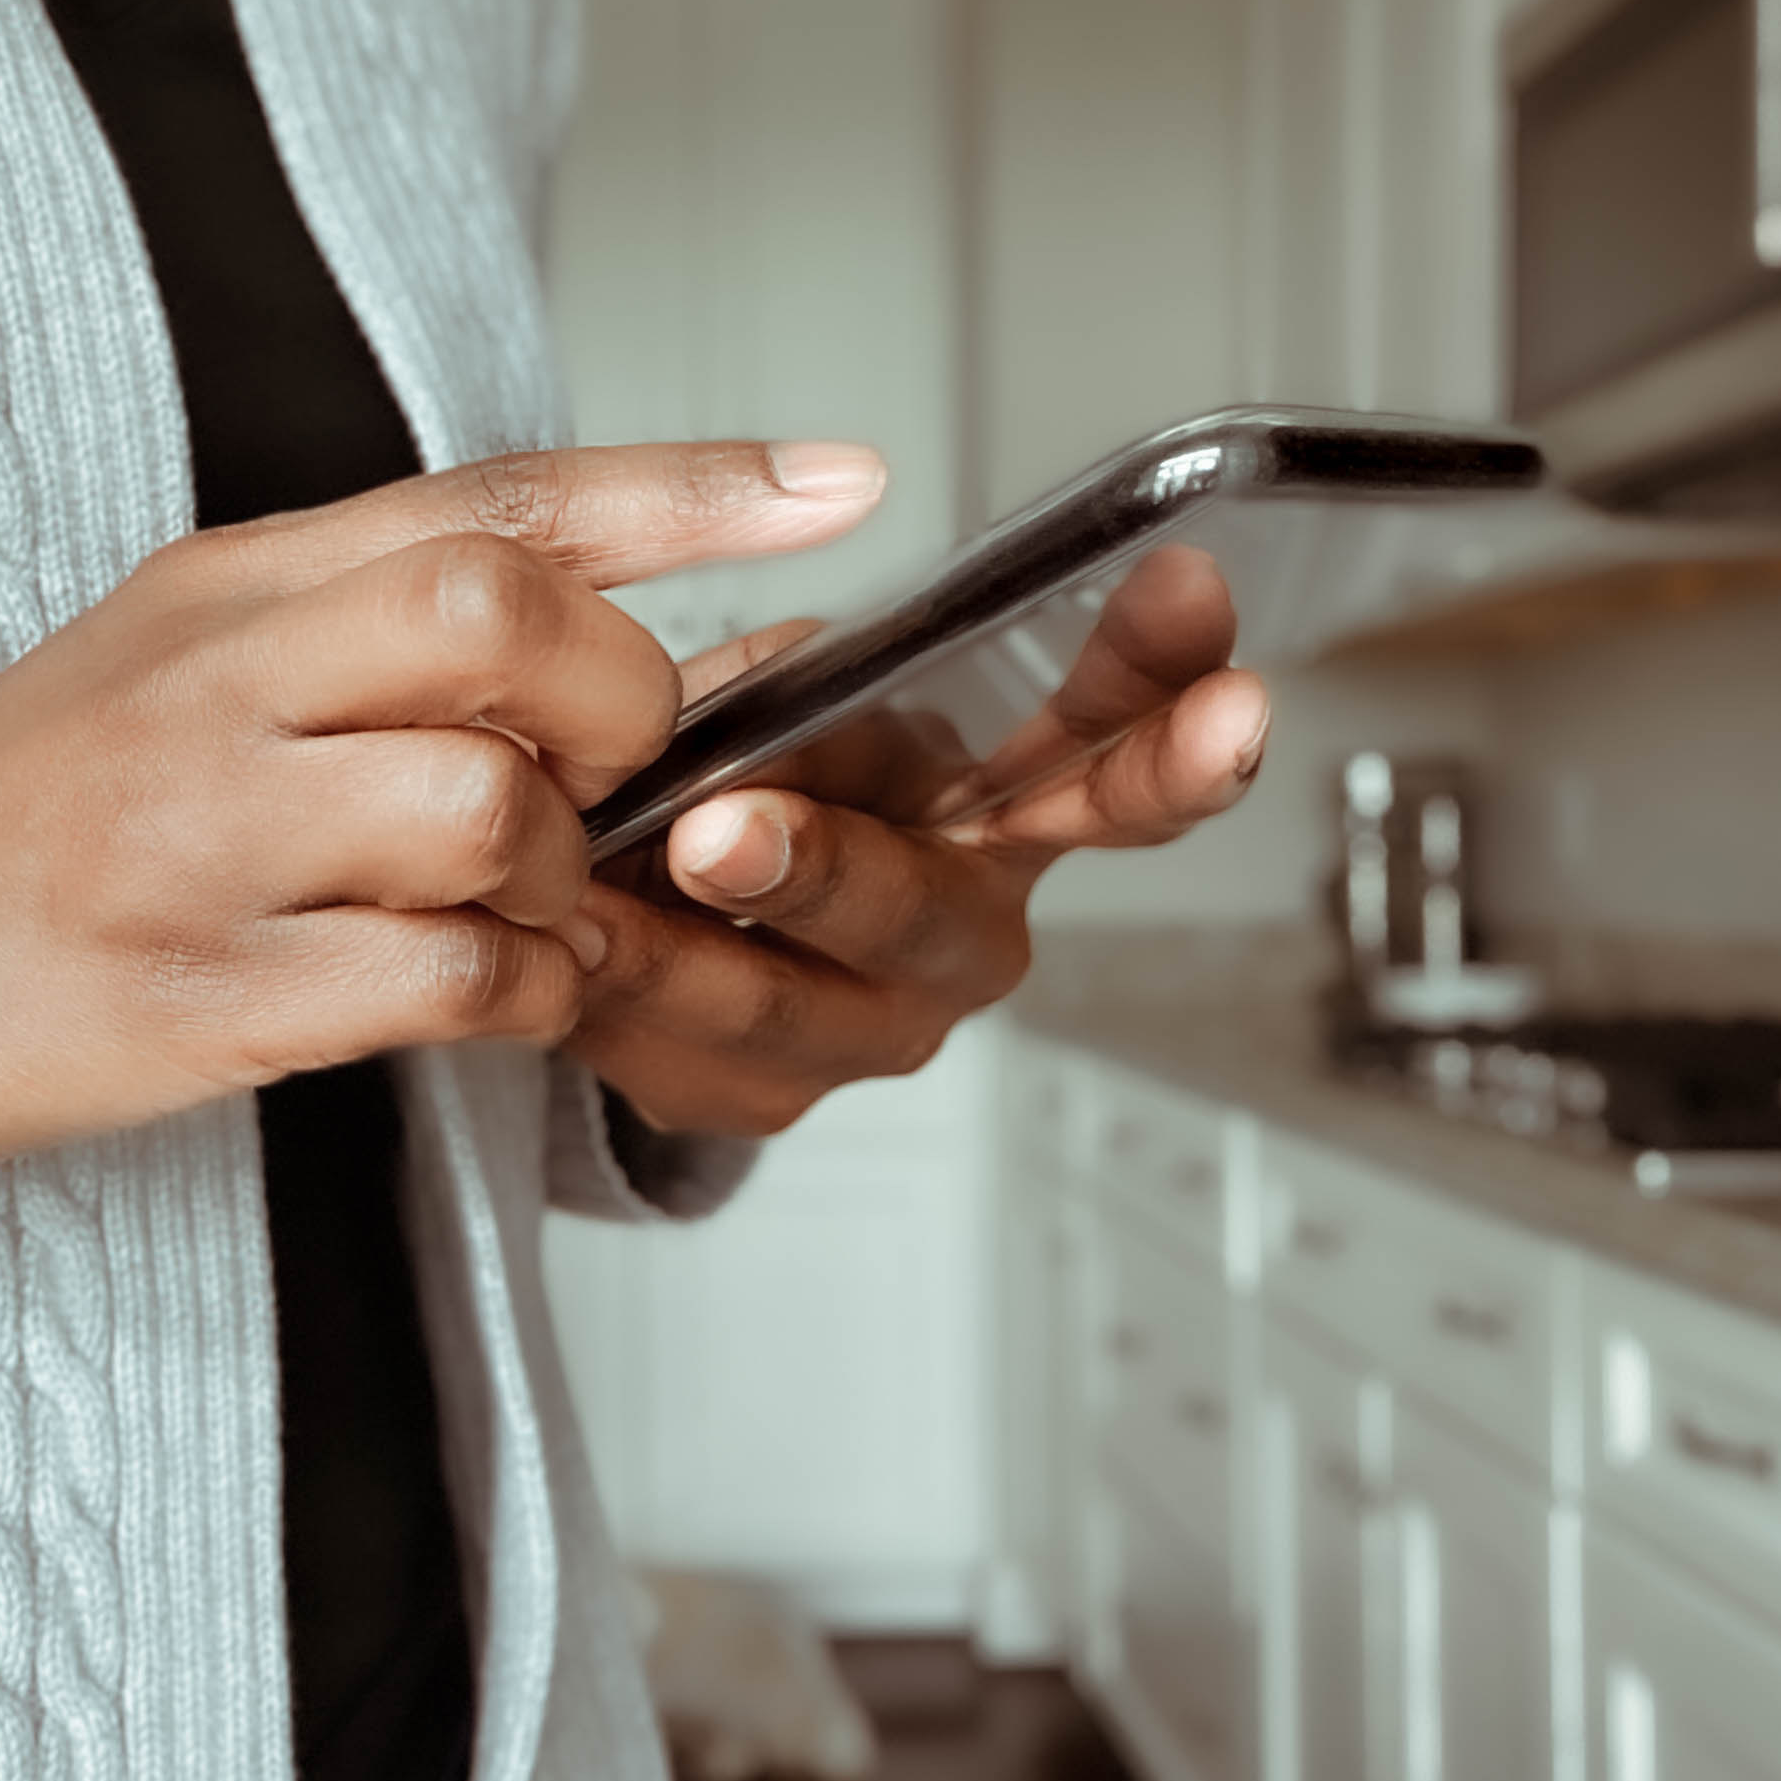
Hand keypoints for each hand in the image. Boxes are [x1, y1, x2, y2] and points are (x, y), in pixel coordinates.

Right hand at [0, 441, 884, 1201]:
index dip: (694, 481)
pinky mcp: (192, 996)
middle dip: (626, 709)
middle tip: (608, 786)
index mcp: (225, 586)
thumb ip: (344, 635)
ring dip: (561, 881)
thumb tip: (574, 631)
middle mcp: (217, 682)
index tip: (850, 486)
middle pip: (514, 614)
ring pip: (494, 806)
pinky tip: (484, 1003)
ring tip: (516, 920)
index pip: (495, 491)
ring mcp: (198, 837)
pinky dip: (517, 995)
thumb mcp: (154, 669)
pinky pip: (443, 976)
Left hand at [564, 544, 1267, 1138]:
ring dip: (675, 950)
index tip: (1221, 687)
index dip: (1178, 739)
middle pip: (916, 914)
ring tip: (588, 901)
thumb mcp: (810, 689)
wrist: (667, 905)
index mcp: (1011, 813)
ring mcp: (869, 1028)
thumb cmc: (771, 767)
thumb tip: (781, 688)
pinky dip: (608, 996)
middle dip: (815, 868)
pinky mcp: (764, 1097)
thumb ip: (820, 682)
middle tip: (722, 828)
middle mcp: (962, 936)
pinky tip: (559, 945)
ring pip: (776, 1005)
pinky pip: (678, 1056)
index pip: (1125, 783)